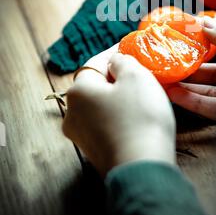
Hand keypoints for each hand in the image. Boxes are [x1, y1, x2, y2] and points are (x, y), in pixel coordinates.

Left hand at [63, 53, 175, 176]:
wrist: (143, 168)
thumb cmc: (139, 116)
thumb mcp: (136, 76)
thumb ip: (123, 61)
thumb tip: (116, 61)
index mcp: (77, 91)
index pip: (95, 62)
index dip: (114, 52)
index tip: (130, 46)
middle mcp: (72, 114)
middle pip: (96, 85)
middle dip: (116, 76)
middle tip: (139, 70)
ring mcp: (82, 136)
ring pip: (101, 106)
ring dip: (118, 96)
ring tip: (142, 92)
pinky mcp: (96, 153)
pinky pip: (106, 124)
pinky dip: (119, 116)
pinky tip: (138, 116)